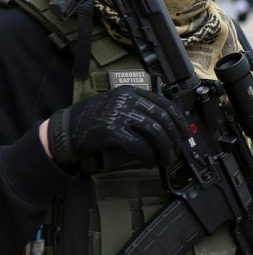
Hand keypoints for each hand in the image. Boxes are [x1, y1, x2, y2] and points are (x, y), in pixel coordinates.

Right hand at [47, 85, 188, 167]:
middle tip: (176, 152)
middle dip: (174, 138)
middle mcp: (127, 100)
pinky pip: (139, 145)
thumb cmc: (94, 121)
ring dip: (165, 149)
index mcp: (131, 92)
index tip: (185, 134)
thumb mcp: (118, 106)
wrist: (65, 129)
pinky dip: (148, 156)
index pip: (165, 104)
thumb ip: (139, 110)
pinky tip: (149, 162)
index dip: (179, 121)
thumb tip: (169, 128)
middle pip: (163, 118)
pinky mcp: (111, 131)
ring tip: (166, 160)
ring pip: (155, 131)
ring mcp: (118, 114)